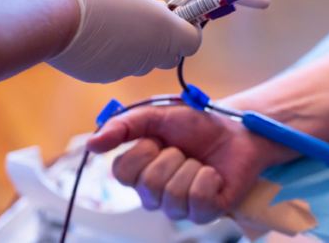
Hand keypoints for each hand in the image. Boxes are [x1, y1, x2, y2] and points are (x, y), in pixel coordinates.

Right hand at [44, 0, 200, 83]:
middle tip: (145, 17)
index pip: (192, 40)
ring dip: (136, 46)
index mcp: (164, 31)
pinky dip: (111, 54)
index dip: (187, 27)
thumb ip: (142, 3)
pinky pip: (116, 66)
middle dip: (163, 39)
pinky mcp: (103, 77)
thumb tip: (141, 10)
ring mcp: (126, 70)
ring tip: (112, 23)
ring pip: (141, 61)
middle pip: (169, 55)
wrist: (51, 19)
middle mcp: (149, 56)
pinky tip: (92, 36)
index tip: (174, 15)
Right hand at [87, 105, 279, 222]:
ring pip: (173, 194)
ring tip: (200, 162)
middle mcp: (154, 195)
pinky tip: (213, 174)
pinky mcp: (204, 213)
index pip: (121, 172)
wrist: (236, 130)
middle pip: (149, 184)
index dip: (143, 151)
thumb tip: (91, 144)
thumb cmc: (197, 125)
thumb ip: (123, 126)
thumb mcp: (157, 116)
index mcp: (139, 173)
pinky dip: (208, 179)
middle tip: (185, 151)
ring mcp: (179, 208)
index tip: (159, 139)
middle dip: (173, 157)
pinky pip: (198, 200)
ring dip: (192, 167)